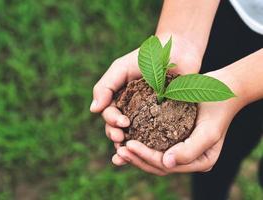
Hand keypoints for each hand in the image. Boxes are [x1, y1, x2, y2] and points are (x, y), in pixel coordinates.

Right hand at [91, 34, 202, 164]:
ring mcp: (148, 116)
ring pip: (135, 136)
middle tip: (122, 139)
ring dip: (129, 145)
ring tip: (131, 150)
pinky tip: (150, 151)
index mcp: (119, 99)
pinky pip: (157, 135)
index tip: (123, 123)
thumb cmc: (147, 58)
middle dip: (117, 136)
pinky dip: (151, 145)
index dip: (112, 122)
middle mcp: (131, 110)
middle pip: (118, 129)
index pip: (109, 115)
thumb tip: (93, 110)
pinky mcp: (166, 120)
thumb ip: (105, 87)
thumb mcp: (121, 68)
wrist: (177, 51)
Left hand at [112, 69, 245, 174]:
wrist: (221, 91)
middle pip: (157, 166)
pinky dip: (140, 143)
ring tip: (118, 146)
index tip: (128, 145)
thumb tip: (167, 164)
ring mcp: (180, 149)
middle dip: (136, 159)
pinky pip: (154, 144)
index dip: (146, 157)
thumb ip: (190, 150)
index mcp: (199, 162)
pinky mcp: (173, 137)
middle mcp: (188, 159)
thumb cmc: (216, 109)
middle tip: (118, 150)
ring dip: (135, 154)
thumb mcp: (209, 131)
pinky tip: (125, 138)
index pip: (166, 165)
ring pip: (153, 157)